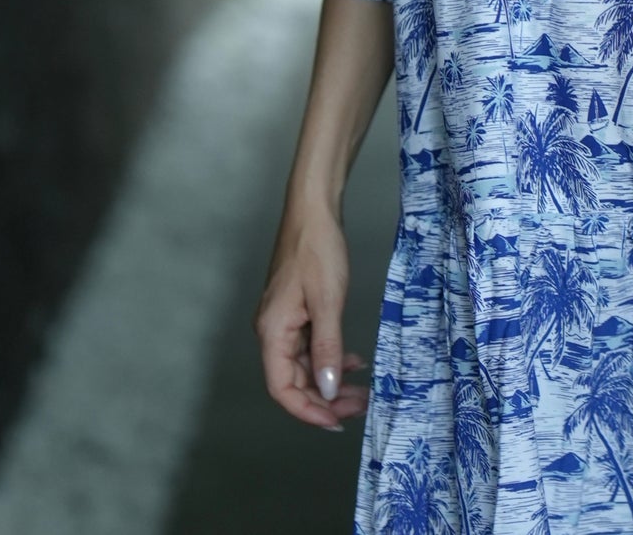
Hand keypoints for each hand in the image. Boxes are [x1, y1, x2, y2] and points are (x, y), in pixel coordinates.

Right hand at [254, 201, 368, 430]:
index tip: (337, 422)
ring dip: (329, 380)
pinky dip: (329, 356)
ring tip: (361, 390)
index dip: (307, 410)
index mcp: (272, 332)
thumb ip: (327, 347)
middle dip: (324, 398)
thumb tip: (325, 390)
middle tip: (359, 405)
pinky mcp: (295, 311)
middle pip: (293, 380)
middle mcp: (272, 331)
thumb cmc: (317, 250)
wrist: (313, 210)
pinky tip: (352, 361)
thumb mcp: (327, 300)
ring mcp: (283, 321)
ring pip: (304, 365)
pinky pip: (310, 346)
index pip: (283, 388)